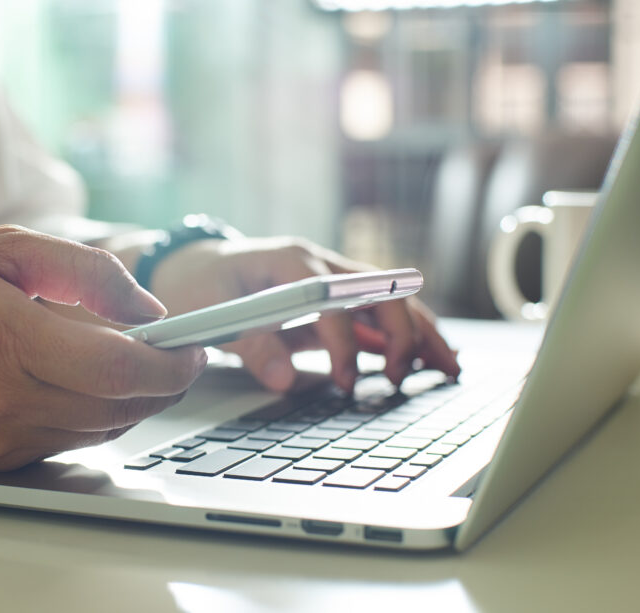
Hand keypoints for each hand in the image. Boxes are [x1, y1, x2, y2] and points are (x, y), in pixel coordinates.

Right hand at [0, 226, 205, 468]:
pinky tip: (89, 386)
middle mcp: (1, 399)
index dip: (170, 361)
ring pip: (101, 430)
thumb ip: (83, 271)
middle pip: (120, 406)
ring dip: (134, 400)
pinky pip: (69, 444)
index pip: (117, 368)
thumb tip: (146, 310)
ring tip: (135, 364)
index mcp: (3, 338)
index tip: (193, 346)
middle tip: (178, 354)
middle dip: (165, 382)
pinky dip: (96, 416)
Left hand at [148, 236, 459, 392]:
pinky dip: (400, 338)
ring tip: (446, 367)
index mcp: (289, 259)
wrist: (193, 268)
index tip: (344, 380)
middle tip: (401, 376)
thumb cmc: (201, 285)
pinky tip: (424, 361)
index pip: (331, 295)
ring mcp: (330, 278)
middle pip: (377, 288)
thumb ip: (250, 345)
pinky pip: (374, 316)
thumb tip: (285, 380)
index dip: (343, 339)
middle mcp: (318, 263)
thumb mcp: (211, 314)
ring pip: (387, 300)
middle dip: (398, 331)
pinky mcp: (332, 301)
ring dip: (417, 333)